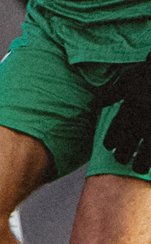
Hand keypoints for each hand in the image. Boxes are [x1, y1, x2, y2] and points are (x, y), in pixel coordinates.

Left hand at [103, 56, 150, 173]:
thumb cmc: (147, 74)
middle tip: (121, 161)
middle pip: (130, 141)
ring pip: (148, 148)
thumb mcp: (127, 80)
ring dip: (142, 161)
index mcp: (130, 107)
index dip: (111, 139)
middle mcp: (142, 118)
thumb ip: (112, 94)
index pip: (117, 128)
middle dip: (124, 153)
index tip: (108, 147)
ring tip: (138, 169)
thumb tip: (97, 104)